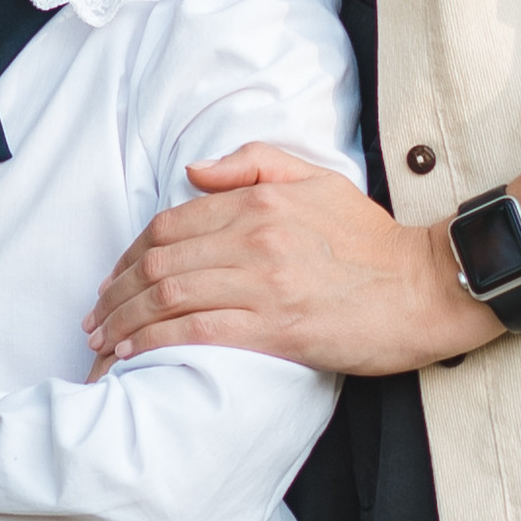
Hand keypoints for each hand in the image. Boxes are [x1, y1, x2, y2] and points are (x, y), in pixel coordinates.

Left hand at [84, 146, 498, 375]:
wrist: (425, 286)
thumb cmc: (372, 239)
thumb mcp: (315, 178)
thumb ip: (251, 166)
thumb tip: (193, 172)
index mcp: (259, 202)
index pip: (170, 224)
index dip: (129, 253)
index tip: (112, 278)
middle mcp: (254, 237)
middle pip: (159, 260)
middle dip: (115, 291)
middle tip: (94, 316)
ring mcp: (264, 283)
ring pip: (170, 296)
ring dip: (126, 319)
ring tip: (102, 338)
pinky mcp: (278, 327)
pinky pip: (199, 332)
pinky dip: (158, 341)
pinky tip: (135, 354)